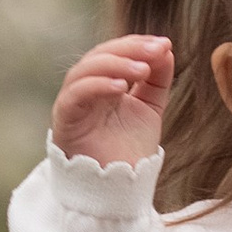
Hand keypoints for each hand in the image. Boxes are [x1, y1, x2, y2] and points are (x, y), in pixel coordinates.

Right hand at [52, 36, 172, 167]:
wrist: (118, 187)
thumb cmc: (129, 150)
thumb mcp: (150, 108)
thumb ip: (158, 79)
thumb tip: (166, 48)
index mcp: (103, 83)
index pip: (115, 52)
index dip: (138, 44)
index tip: (165, 44)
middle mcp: (85, 88)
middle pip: (100, 55)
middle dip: (129, 49)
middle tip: (155, 51)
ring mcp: (73, 102)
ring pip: (85, 70)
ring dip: (116, 64)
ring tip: (143, 69)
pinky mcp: (65, 119)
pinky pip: (76, 94)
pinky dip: (97, 85)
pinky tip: (121, 87)